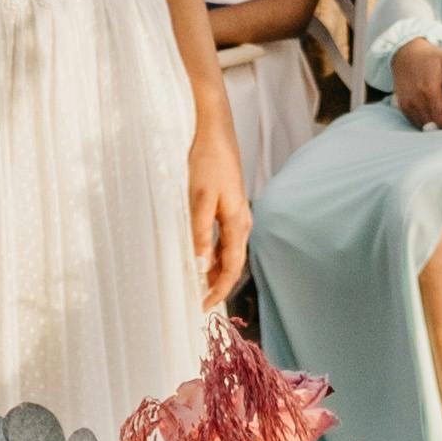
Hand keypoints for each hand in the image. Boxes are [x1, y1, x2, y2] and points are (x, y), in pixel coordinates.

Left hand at [188, 100, 250, 301]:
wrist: (216, 134)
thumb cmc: (208, 163)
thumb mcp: (199, 200)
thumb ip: (200, 235)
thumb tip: (201, 266)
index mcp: (237, 224)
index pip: (230, 268)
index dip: (218, 290)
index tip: (203, 306)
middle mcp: (242, 222)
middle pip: (233, 264)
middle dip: (217, 285)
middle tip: (199, 301)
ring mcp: (238, 214)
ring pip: (230, 252)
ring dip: (216, 270)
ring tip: (198, 284)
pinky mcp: (231, 207)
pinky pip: (226, 239)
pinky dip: (215, 253)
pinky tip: (203, 255)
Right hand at [393, 39, 441, 130]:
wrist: (405, 54)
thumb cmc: (429, 58)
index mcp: (429, 89)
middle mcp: (417, 99)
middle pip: (434, 125)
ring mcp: (408, 104)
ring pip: (425, 126)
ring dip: (435, 122)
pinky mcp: (402, 106)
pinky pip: (415, 122)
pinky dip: (425, 120)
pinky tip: (432, 110)